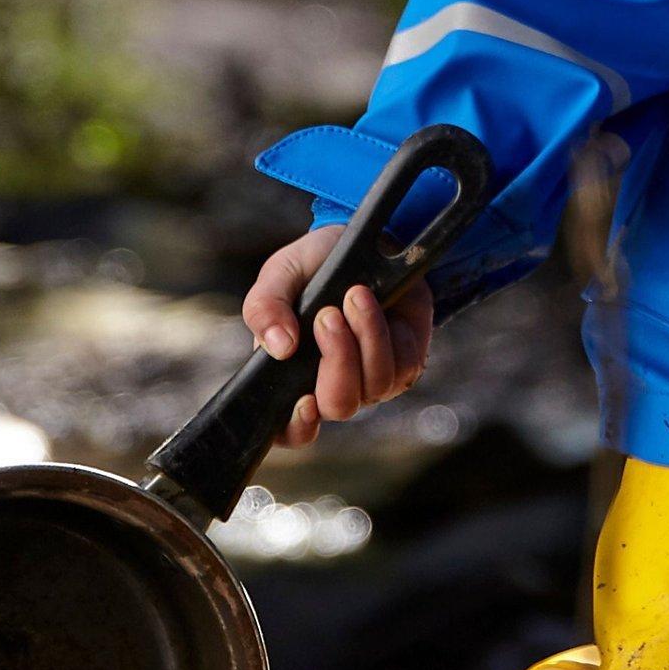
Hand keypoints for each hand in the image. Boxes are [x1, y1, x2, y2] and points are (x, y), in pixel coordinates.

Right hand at [241, 226, 435, 450]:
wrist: (362, 239)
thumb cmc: (314, 265)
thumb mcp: (280, 276)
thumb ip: (264, 309)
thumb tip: (277, 348)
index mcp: (291, 376)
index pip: (290, 430)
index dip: (296, 429)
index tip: (303, 401)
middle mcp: (331, 384)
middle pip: (338, 405)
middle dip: (337, 360)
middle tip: (328, 315)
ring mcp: (371, 378)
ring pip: (375, 385)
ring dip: (365, 337)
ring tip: (355, 295)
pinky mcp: (404, 362)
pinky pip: (402, 364)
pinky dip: (386, 330)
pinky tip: (375, 300)